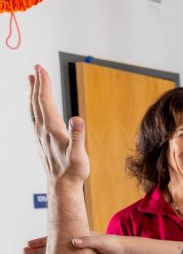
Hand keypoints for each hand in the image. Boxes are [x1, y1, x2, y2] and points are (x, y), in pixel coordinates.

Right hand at [23, 234, 128, 253]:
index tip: (30, 244)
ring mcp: (79, 253)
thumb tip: (73, 242)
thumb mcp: (100, 241)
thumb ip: (87, 241)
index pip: (56, 238)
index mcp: (78, 236)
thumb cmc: (113, 243)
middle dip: (38, 248)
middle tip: (24, 251)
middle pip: (53, 246)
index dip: (42, 241)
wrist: (125, 252)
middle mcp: (76, 243)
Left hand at [30, 65, 89, 186]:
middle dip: (37, 83)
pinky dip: (34, 106)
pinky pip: (34, 117)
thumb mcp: (79, 154)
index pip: (45, 101)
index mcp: (51, 128)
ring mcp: (39, 135)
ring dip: (33, 93)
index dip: (44, 84)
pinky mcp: (40, 140)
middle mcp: (42, 129)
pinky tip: (35, 106)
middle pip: (37, 101)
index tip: (41, 69)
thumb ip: (78, 135)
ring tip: (32, 81)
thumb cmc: (72, 170)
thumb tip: (77, 118)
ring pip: (33, 108)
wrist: (61, 185)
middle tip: (37, 68)